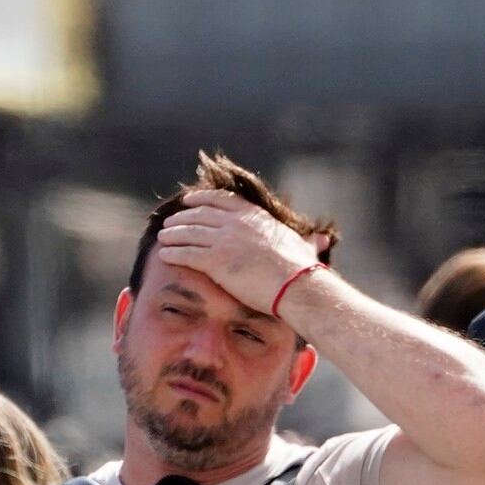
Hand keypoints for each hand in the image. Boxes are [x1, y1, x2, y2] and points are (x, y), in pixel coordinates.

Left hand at [156, 189, 326, 314]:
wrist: (295, 285)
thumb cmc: (302, 270)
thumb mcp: (303, 245)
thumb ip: (305, 240)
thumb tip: (322, 240)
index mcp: (254, 215)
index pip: (221, 199)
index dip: (202, 199)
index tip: (190, 200)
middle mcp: (236, 223)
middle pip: (200, 214)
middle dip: (182, 217)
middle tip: (170, 221)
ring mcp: (224, 239)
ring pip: (189, 232)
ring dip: (173, 233)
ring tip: (163, 236)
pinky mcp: (216, 260)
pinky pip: (187, 253)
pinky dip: (173, 253)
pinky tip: (164, 255)